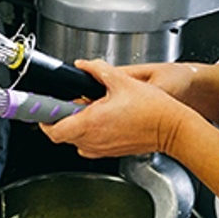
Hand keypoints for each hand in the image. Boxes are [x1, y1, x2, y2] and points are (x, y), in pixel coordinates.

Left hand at [41, 60, 198, 159]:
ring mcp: (101, 149)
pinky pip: (90, 145)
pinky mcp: (111, 152)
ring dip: (77, 126)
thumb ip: (97, 69)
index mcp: (91, 123)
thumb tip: (84, 65)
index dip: (45, 118)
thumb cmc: (153, 109)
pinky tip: (103, 119)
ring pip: (75, 140)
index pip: (53, 130)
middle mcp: (93, 140)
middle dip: (63, 118)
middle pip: (62, 135)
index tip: (47, 107)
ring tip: (91, 110)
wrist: (172, 129)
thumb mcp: (122, 80)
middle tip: (74, 103)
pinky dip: (90, 133)